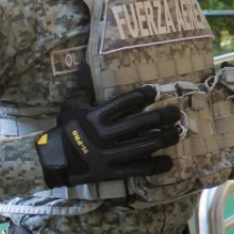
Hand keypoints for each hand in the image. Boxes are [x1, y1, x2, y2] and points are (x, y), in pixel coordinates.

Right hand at [36, 85, 181, 186]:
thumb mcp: (72, 104)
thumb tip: (86, 60)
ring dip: (165, 138)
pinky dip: (156, 166)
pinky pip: (139, 170)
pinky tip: (168, 160)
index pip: (125, 103)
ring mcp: (110, 155)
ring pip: (144, 146)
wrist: (56, 160)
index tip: (155, 91)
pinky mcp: (114, 172)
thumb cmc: (67, 129)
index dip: (143, 96)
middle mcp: (105, 135)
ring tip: (178, 132)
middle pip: (141, 124)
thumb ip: (84, 84)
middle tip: (176, 112)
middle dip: (162, 117)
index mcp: (96, 117)